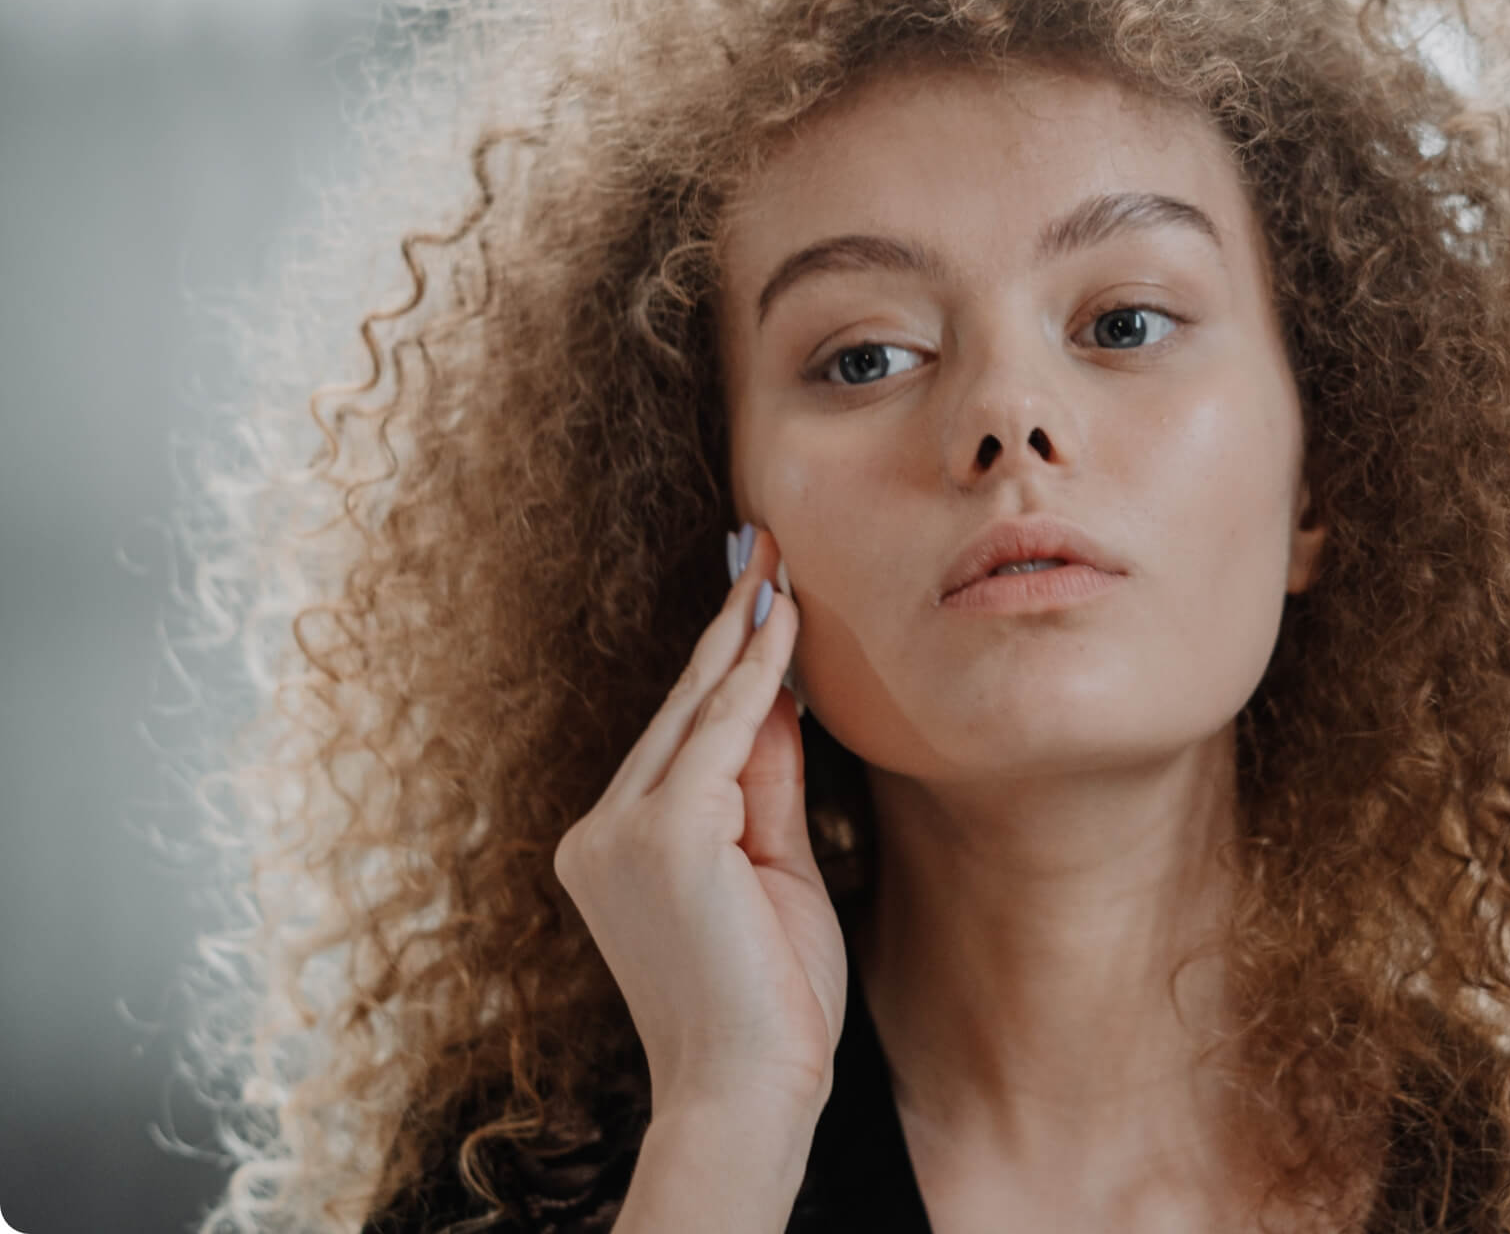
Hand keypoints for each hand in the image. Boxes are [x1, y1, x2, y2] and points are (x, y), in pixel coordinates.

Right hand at [555, 525, 845, 1115]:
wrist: (750, 1092)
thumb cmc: (768, 999)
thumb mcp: (770, 870)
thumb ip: (763, 782)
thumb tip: (776, 691)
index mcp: (616, 846)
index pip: (682, 736)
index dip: (722, 663)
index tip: (755, 594)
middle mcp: (601, 831)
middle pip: (681, 711)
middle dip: (727, 624)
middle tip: (761, 543)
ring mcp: (620, 831)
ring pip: (696, 713)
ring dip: (742, 635)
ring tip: (774, 564)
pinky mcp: (659, 834)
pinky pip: (719, 736)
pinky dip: (755, 676)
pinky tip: (781, 622)